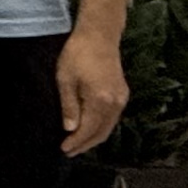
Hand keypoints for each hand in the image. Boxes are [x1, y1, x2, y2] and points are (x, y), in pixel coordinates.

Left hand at [57, 28, 126, 153]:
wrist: (99, 35)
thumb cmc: (78, 54)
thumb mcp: (65, 79)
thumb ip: (69, 106)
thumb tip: (70, 129)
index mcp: (100, 100)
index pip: (88, 130)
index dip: (76, 142)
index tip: (64, 150)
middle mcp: (115, 103)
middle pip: (102, 133)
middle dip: (86, 145)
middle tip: (69, 151)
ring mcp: (122, 98)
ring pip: (109, 127)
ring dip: (94, 138)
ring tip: (78, 144)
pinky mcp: (123, 93)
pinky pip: (113, 118)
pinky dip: (101, 127)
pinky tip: (90, 128)